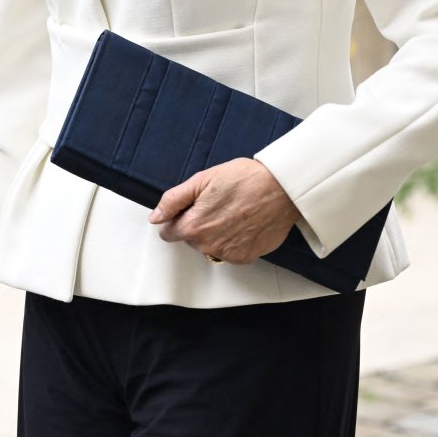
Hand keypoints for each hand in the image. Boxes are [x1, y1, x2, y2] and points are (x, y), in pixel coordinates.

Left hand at [149, 157, 300, 263]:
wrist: (281, 189)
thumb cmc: (244, 179)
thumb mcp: (201, 180)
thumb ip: (173, 200)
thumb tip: (156, 216)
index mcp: (193, 227)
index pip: (168, 233)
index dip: (176, 218)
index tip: (189, 207)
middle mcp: (208, 245)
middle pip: (190, 239)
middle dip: (197, 223)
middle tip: (215, 204)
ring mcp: (228, 254)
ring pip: (209, 246)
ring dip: (215, 233)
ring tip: (232, 212)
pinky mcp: (246, 257)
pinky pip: (229, 252)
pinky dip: (233, 240)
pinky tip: (243, 223)